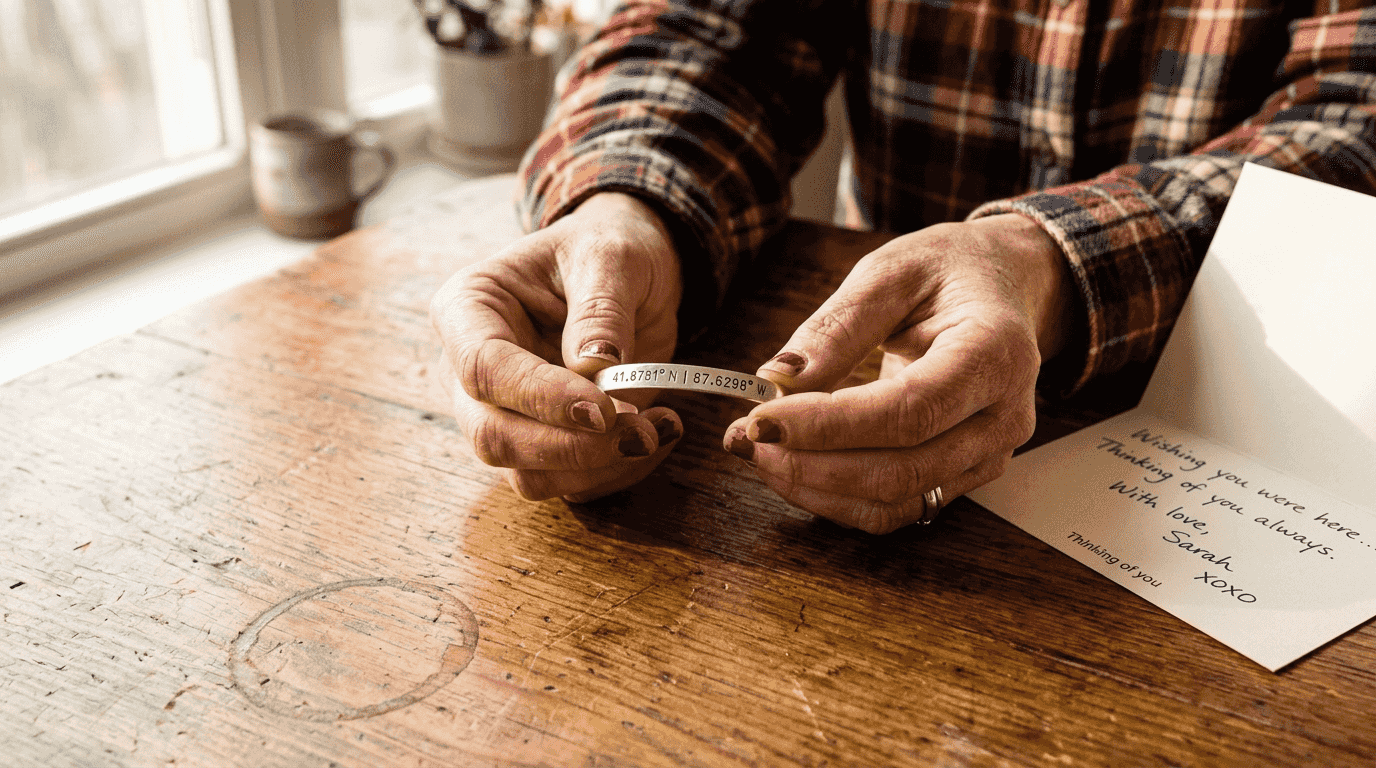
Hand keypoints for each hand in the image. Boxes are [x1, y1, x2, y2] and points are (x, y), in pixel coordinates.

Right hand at [429, 192, 684, 501]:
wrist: (628, 273)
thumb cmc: (607, 251)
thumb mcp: (611, 257)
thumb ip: (601, 308)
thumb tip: (594, 367)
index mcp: (468, 310)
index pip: (483, 368)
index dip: (540, 397)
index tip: (605, 409)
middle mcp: (470, 372)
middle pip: (494, 437)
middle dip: (571, 448)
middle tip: (640, 432)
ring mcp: (503, 414)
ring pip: (529, 475)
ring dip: (600, 467)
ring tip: (661, 427)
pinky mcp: (543, 444)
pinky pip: (570, 483)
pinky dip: (619, 471)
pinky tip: (660, 433)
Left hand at [723, 214, 1072, 532]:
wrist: (1004, 286)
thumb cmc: (948, 271)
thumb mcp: (891, 270)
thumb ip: (837, 326)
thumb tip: (777, 379)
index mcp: (995, 354)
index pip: (908, 411)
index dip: (829, 426)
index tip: (761, 418)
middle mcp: (1003, 416)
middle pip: (903, 470)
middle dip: (813, 464)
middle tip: (747, 437)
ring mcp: (989, 454)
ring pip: (897, 501)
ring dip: (818, 488)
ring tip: (759, 451)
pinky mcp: (964, 475)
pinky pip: (898, 507)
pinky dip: (838, 497)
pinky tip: (793, 467)